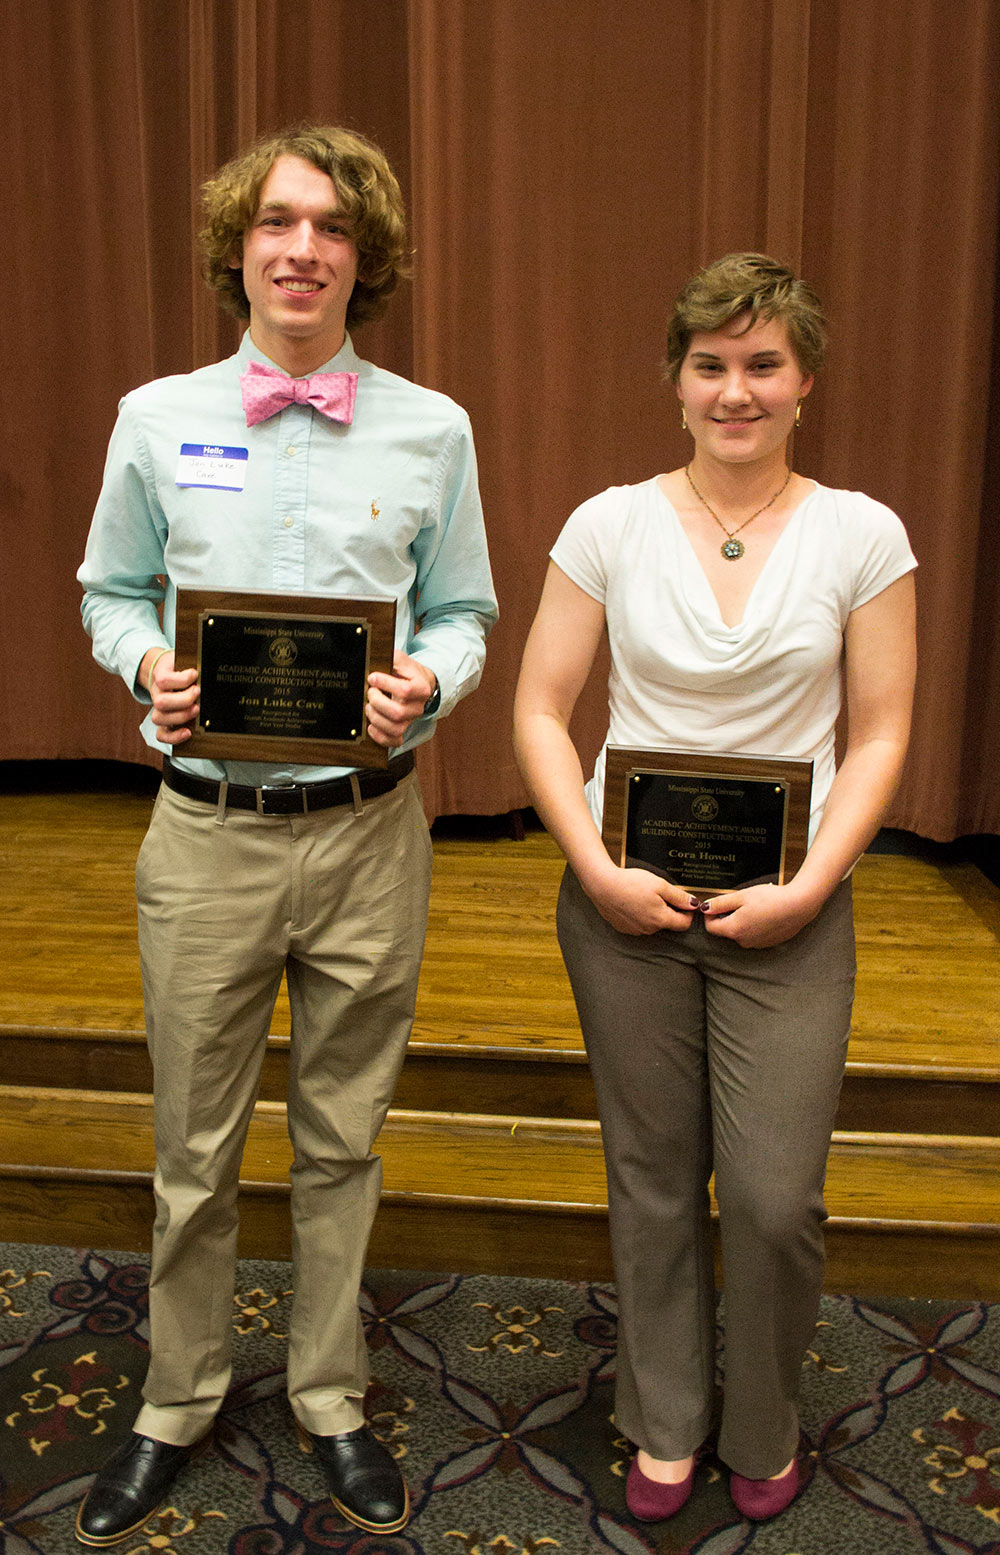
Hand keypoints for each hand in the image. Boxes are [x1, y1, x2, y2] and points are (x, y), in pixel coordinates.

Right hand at [144, 649, 199, 746]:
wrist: (165, 671)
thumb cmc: (179, 667)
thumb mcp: (183, 659)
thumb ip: (192, 663)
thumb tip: (210, 669)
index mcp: (160, 677)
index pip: (164, 680)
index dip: (181, 679)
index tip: (195, 674)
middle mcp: (157, 694)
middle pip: (161, 702)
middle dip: (183, 700)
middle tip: (198, 693)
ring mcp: (158, 709)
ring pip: (159, 718)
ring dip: (180, 716)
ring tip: (197, 710)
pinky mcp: (163, 722)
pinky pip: (161, 735)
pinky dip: (174, 736)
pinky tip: (188, 732)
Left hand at [365, 651, 436, 747]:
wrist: (420, 685)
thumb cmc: (408, 673)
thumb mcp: (402, 661)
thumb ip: (393, 659)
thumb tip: (378, 659)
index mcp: (421, 689)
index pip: (404, 691)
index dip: (385, 684)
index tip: (373, 677)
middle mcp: (418, 707)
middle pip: (397, 713)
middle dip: (377, 702)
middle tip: (370, 692)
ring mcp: (410, 721)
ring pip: (395, 728)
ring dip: (376, 718)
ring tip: (369, 707)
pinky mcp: (403, 730)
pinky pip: (394, 741)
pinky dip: (380, 737)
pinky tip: (371, 726)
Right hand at [585, 863, 696, 935]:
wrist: (602, 885)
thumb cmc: (631, 883)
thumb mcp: (660, 885)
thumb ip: (679, 897)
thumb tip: (694, 904)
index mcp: (660, 919)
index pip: (684, 924)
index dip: (687, 912)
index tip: (682, 900)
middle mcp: (649, 930)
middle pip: (668, 923)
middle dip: (669, 910)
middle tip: (660, 893)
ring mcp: (635, 931)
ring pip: (652, 924)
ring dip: (653, 912)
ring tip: (643, 895)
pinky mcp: (623, 928)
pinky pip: (638, 924)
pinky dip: (639, 914)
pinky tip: (632, 901)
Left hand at [700, 882, 821, 947]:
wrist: (800, 906)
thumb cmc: (771, 899)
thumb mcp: (741, 896)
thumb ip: (720, 903)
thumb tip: (705, 908)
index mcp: (734, 930)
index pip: (711, 927)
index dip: (710, 914)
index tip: (718, 903)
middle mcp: (744, 942)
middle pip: (726, 930)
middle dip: (728, 916)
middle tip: (740, 901)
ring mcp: (757, 945)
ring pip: (741, 932)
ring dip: (742, 920)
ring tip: (756, 906)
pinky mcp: (768, 943)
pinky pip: (754, 934)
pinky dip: (755, 924)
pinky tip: (765, 913)